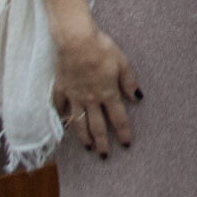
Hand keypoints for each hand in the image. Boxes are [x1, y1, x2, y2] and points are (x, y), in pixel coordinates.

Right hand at [51, 21, 139, 156]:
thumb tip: (136, 97)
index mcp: (107, 93)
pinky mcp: (61, 88)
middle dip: (102, 142)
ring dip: (83, 137)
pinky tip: (64, 123)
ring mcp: (73, 95)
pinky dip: (62, 116)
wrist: (75, 41)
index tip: (127, 144)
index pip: (118, 118)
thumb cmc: (101, 48)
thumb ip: (128, 81)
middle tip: (104, 156)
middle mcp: (90, 99)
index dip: (123, 132)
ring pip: (78, 122)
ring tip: (88, 147)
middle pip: (97, 126)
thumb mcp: (122, 62)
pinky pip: (60, 106)